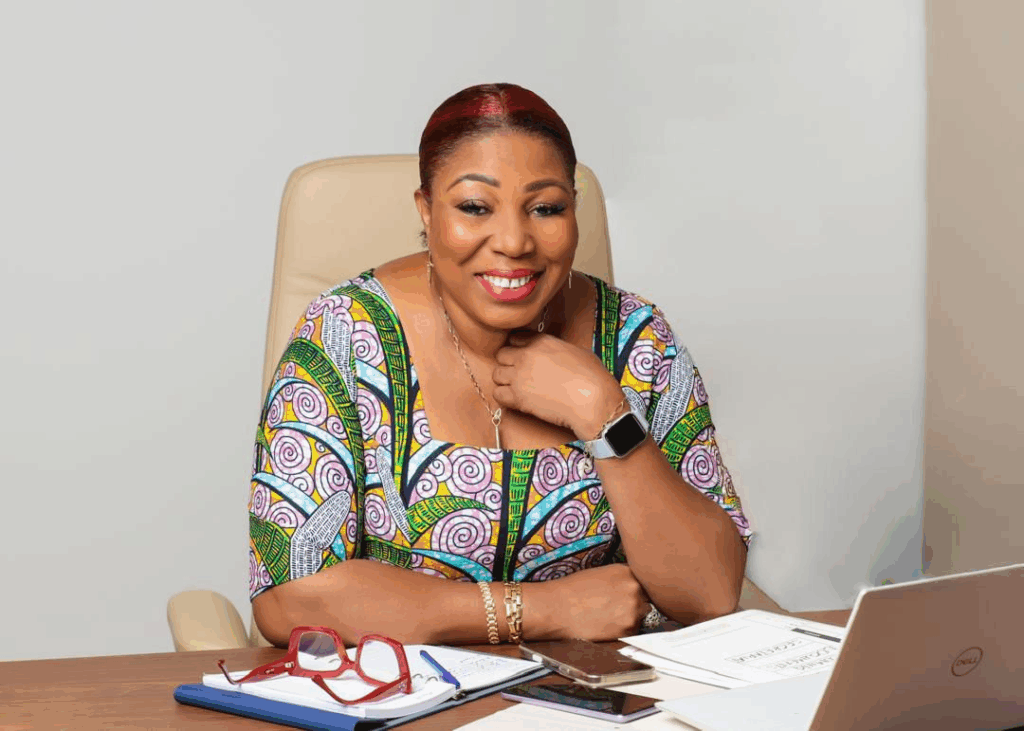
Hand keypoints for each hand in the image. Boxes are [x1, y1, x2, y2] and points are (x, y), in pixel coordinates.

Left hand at [492, 331, 622, 439]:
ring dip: (504, 380)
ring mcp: (519, 376)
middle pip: (501, 355)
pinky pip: (497, 394)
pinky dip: (504, 397)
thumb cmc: (591, 376)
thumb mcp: (576, 351)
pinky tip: (515, 399)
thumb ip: (557, 349)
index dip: (518, 348)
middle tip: (518, 372)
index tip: (523, 356)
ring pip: (496, 374)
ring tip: (516, 387)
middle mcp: (526, 356)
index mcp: (541, 341)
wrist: (591, 400)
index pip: (515, 338)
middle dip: (508, 363)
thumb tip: (554, 355)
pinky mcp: (517, 398)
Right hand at [525, 564, 651, 641]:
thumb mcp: (601, 573)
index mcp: (627, 571)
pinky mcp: (627, 629)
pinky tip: (607, 626)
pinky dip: (624, 630)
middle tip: (616, 607)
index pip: (644, 581)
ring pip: (642, 615)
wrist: (556, 608)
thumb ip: (621, 579)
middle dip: (636, 603)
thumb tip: (634, 588)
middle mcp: (634, 588)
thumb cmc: (572, 589)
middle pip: (646, 598)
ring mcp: (633, 610)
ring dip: (631, 617)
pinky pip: (633, 631)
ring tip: (610, 617)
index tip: (627, 594)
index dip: (636, 589)